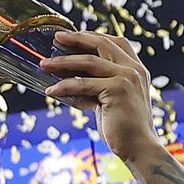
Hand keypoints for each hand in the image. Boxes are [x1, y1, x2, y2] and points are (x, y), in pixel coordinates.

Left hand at [38, 30, 159, 157]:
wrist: (139, 148)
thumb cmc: (123, 127)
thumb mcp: (110, 100)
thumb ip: (98, 86)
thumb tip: (71, 80)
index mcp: (136, 69)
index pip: (114, 42)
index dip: (92, 36)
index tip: (72, 35)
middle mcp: (134, 69)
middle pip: (101, 44)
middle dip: (77, 39)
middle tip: (57, 37)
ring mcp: (126, 78)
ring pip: (89, 61)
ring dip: (63, 62)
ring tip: (45, 65)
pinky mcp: (117, 90)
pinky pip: (83, 84)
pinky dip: (64, 86)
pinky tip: (51, 91)